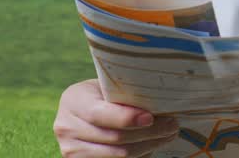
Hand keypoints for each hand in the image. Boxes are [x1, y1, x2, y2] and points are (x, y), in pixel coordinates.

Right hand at [53, 78, 181, 156]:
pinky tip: (151, 146)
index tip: (150, 117)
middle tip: (172, 126)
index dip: (126, 118)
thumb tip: (163, 102)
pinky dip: (138, 155)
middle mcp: (65, 126)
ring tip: (168, 135)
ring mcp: (70, 149)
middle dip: (148, 133)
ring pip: (118, 154)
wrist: (85, 110)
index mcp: (73, 100)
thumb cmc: (104, 94)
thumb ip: (126, 93)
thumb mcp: (108, 86)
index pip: (100, 114)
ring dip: (148, 146)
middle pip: (113, 137)